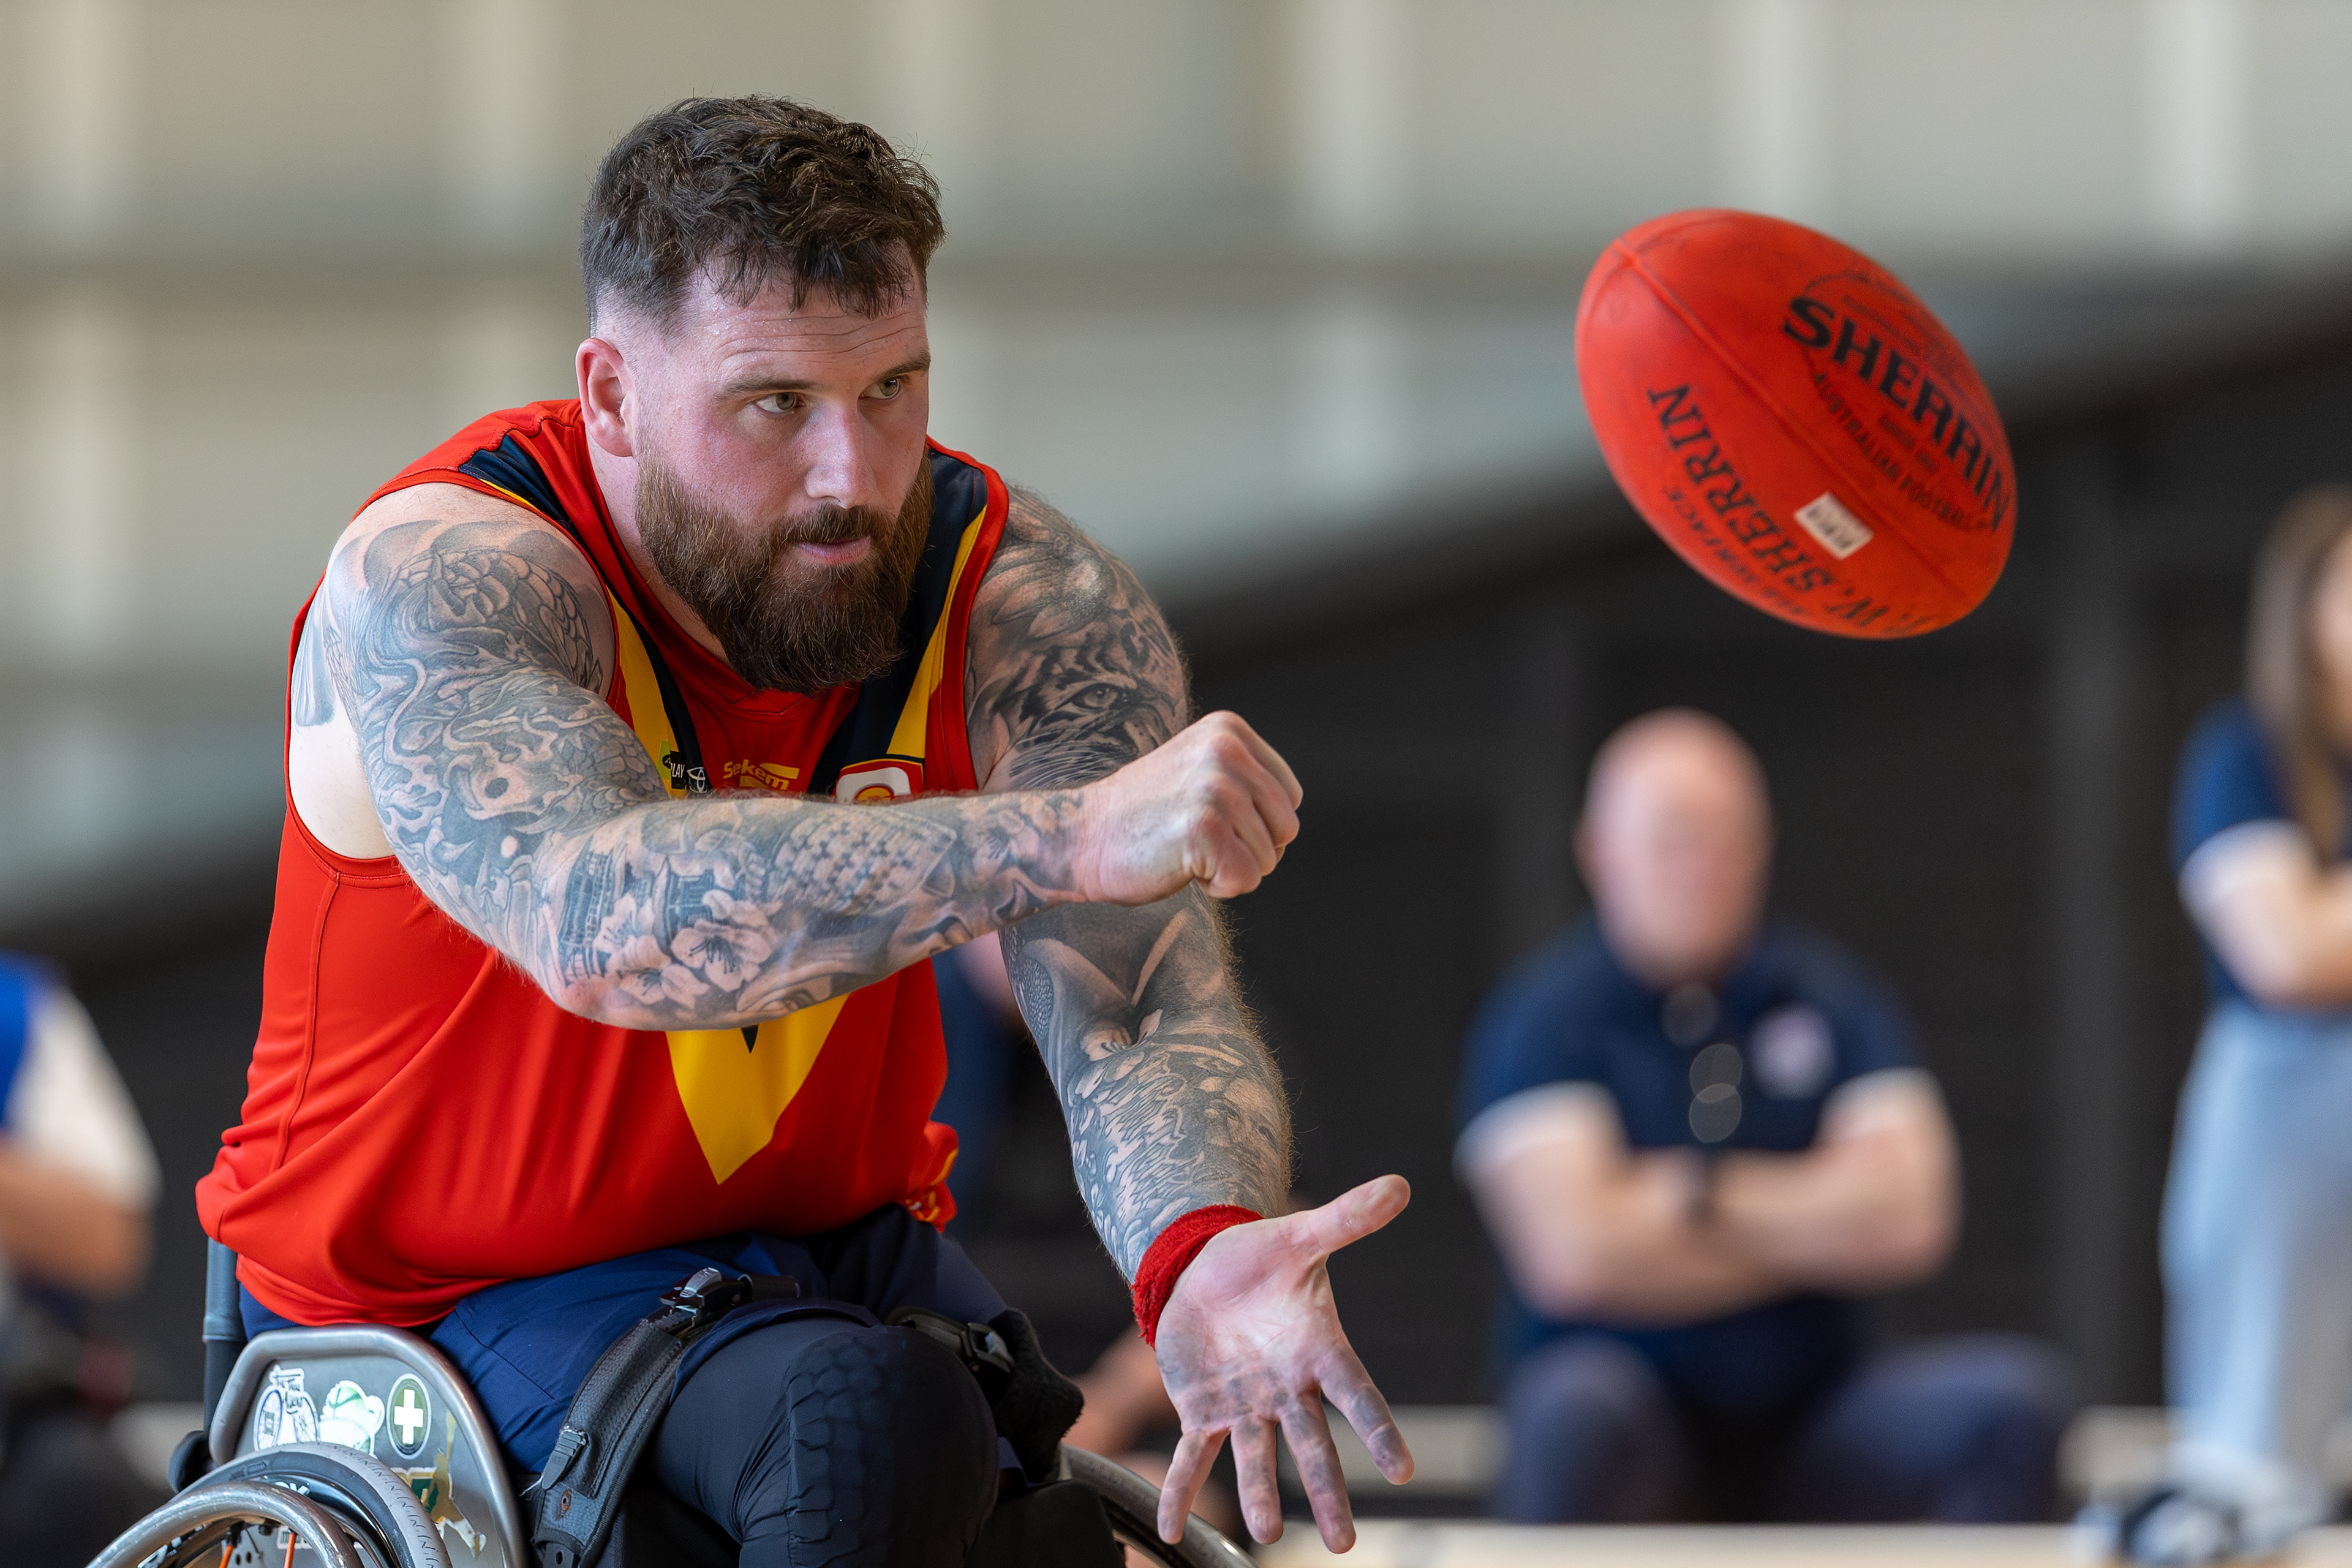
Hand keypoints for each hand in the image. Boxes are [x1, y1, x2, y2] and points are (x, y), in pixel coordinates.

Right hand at [1074, 712, 1301, 901]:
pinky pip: (1247, 880)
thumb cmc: (1142, 818)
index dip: (1256, 825)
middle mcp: (1227, 751)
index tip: (1206, 820)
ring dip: (1228, 868)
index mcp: (1229, 731)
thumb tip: (1289, 825)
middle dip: (1249, 849)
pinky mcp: (1205, 829)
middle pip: (1286, 829)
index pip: (1289, 797)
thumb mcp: (1199, 774)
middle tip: (1196, 840)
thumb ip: (1244, 780)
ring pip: (1269, 859)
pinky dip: (1219, 887)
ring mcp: (1217, 788)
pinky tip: (1181, 866)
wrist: (1078, 838)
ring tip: (1183, 849)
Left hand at [1151, 1176, 1414, 1549]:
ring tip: (1265, 1533)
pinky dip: (1179, 1491)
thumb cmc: (1262, 1258)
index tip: (1401, 1470)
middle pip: (1312, 1447)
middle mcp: (1286, 1389)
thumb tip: (1399, 1184)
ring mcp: (1244, 1405)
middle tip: (1342, 1542)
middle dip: (1327, 1494)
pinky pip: (1192, 1457)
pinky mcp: (1202, 1411)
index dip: (1376, 1431)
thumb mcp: (1300, 1236)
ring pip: (1255, 1457)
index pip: (1356, 1396)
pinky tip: (1170, 1528)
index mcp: (1318, 1351)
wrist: (1207, 1269)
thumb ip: (1347, 1218)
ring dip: (1259, 1495)